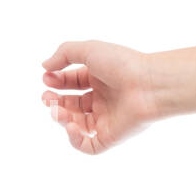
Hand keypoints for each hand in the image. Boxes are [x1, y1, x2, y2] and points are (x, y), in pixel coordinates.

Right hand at [40, 40, 159, 154]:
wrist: (150, 85)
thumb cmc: (124, 64)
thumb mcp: (90, 50)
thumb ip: (65, 53)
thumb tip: (44, 67)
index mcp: (102, 78)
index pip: (73, 83)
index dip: (56, 81)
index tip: (46, 77)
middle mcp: (105, 99)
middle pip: (72, 105)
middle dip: (54, 101)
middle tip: (47, 97)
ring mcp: (108, 118)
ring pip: (77, 125)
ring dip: (60, 118)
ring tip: (57, 110)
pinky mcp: (112, 136)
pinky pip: (89, 145)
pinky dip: (74, 139)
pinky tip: (71, 126)